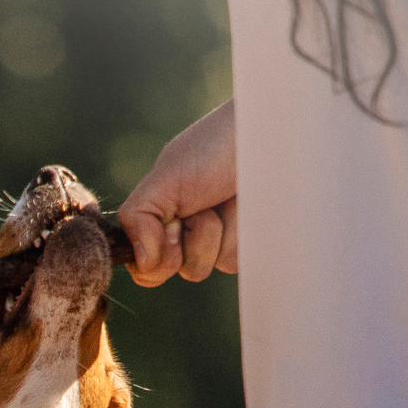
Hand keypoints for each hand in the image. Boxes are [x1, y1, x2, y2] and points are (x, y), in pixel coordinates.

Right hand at [118, 99, 239, 287]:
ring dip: (214, 233)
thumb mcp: (166, 176)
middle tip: (202, 203)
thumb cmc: (216, 146)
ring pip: (199, 269)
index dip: (154, 251)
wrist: (269, 138)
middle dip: (187, 237)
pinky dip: (238, 236)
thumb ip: (138, 218)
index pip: (140, 263)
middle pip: (168, 270)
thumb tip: (141, 263)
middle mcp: (181, 233)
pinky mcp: (243, 248)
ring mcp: (213, 243)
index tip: (173, 220)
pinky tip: (245, 208)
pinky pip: (231, 264)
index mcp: (156, 216)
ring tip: (226, 198)